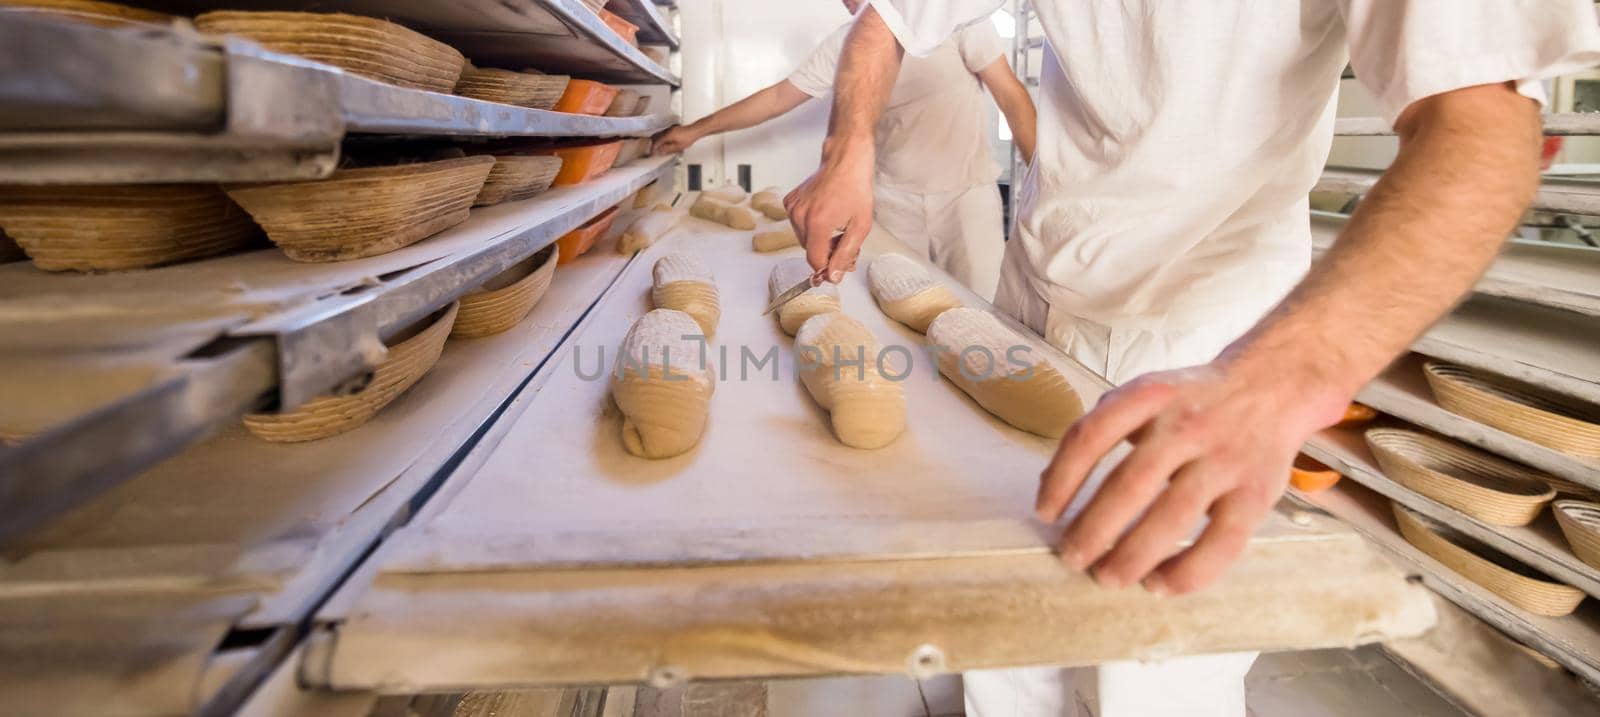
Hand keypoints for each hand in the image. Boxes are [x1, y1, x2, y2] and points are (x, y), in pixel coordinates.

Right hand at [652, 125, 700, 155]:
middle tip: (653, 149)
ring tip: (657, 146)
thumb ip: (668, 149)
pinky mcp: (672, 129)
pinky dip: (661, 138)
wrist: (694, 131)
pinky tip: (664, 141)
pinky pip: (664, 133)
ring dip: (657, 140)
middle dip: (653, 143)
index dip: (654, 148)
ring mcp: (670, 129)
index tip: (652, 152)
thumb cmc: (688, 138)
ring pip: (660, 134)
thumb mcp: (677, 147)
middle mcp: (667, 131)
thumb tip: (661, 151)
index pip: (657, 142)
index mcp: (667, 136)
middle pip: (656, 137)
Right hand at [784, 139, 874, 283]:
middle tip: (845, 241)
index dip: (828, 267)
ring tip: (836, 227)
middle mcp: (800, 216)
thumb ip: (846, 254)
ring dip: (819, 240)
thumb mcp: (860, 226)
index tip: (840, 266)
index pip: (815, 260)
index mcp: (817, 223)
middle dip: (827, 252)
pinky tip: (825, 215)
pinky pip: (798, 225)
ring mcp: (792, 208)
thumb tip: (833, 276)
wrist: (845, 161)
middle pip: (809, 251)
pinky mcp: (789, 201)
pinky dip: (811, 226)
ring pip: (803, 239)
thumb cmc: (856, 189)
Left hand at [1036, 361, 1348, 594]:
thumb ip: (1100, 430)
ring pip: (1173, 517)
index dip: (1062, 478)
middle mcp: (1187, 425)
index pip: (1092, 436)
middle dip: (1093, 530)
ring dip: (1132, 556)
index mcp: (1150, 395)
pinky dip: (1187, 572)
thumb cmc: (1189, 402)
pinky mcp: (1256, 494)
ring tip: (1106, 577)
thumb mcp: (1143, 396)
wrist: (1269, 386)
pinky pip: (1221, 543)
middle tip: (1070, 557)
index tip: (1045, 513)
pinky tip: (1158, 584)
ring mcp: (1225, 460)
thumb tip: (1051, 486)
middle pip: (1130, 485)